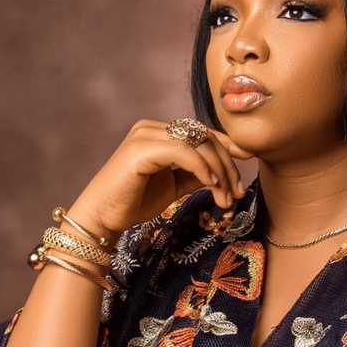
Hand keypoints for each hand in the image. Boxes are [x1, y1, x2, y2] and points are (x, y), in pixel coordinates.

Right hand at [70, 119, 255, 234]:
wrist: (101, 218)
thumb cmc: (131, 203)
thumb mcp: (172, 186)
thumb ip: (194, 175)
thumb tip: (223, 173)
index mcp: (156, 132)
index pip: (199, 133)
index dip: (225, 148)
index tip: (244, 167)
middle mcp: (150, 128)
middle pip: (203, 137)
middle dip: (226, 164)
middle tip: (237, 192)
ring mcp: (145, 135)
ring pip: (197, 144)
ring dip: (219, 171)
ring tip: (225, 198)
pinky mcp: (142, 148)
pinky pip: (184, 152)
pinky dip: (203, 169)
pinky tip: (211, 186)